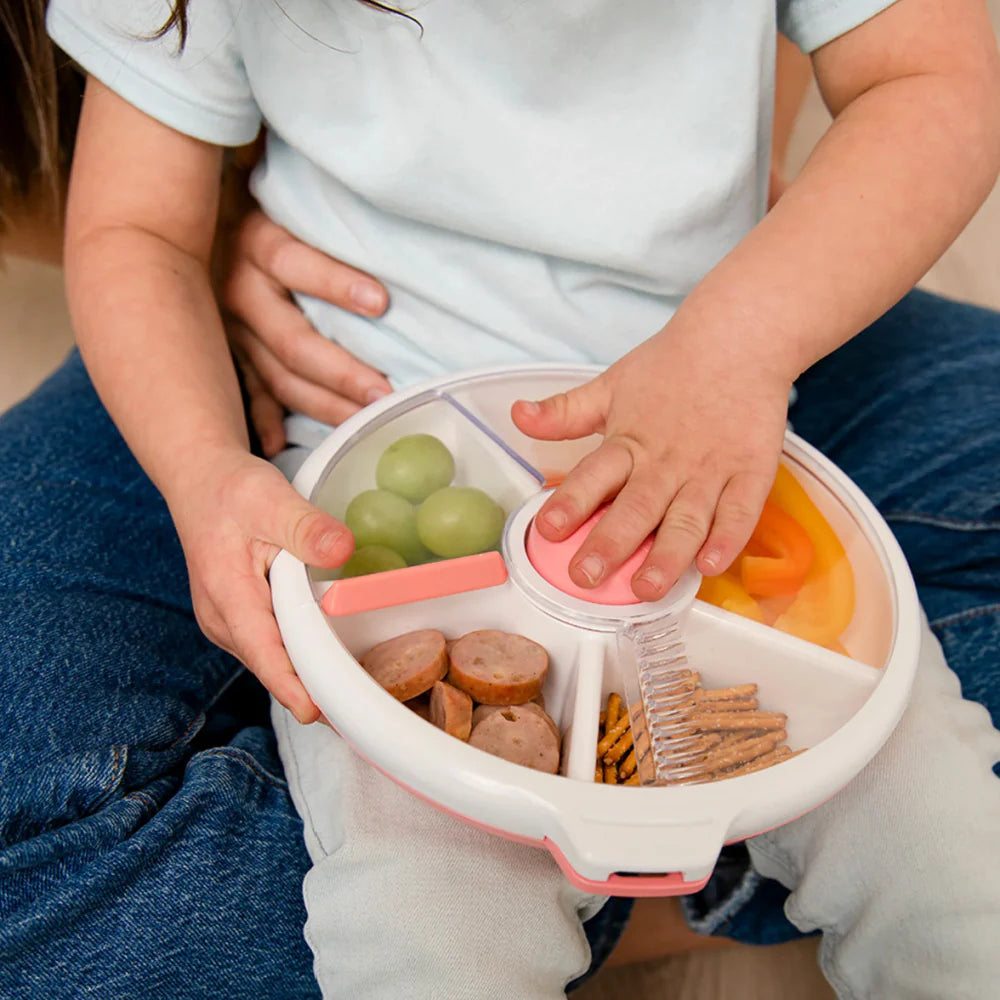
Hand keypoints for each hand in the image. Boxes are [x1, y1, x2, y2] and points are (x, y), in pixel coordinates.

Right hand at [167, 449, 353, 722]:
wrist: (200, 481)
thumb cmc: (232, 489)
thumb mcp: (271, 498)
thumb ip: (306, 526)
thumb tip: (342, 549)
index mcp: (226, 593)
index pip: (261, 651)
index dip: (290, 684)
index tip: (317, 713)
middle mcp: (221, 618)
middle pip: (271, 664)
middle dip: (311, 689)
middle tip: (357, 712)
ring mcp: (228, 622)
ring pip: (271, 658)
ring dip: (307, 675)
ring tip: (354, 695)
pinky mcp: (239, 619)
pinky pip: (271, 645)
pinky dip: (299, 655)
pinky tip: (332, 662)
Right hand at [221, 210, 391, 455]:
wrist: (174, 208)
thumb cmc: (253, 196)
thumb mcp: (280, 191)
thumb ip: (319, 206)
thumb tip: (380, 210)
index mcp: (255, 242)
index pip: (297, 263)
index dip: (336, 282)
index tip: (381, 301)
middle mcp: (237, 289)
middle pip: (294, 340)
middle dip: (342, 372)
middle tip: (384, 393)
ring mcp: (228, 327)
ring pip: (278, 376)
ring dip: (322, 403)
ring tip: (364, 422)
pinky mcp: (224, 350)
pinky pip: (247, 392)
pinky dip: (263, 420)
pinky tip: (279, 446)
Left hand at [511, 325, 790, 600]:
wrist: (739, 338)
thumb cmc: (670, 368)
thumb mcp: (611, 386)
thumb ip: (565, 412)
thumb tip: (518, 415)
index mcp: (628, 442)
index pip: (593, 476)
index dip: (570, 502)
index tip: (548, 529)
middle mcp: (666, 463)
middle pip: (637, 508)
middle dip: (611, 544)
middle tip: (587, 576)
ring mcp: (711, 471)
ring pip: (686, 520)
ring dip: (666, 556)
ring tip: (647, 587)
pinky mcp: (751, 474)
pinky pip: (740, 512)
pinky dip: (727, 539)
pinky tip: (710, 566)